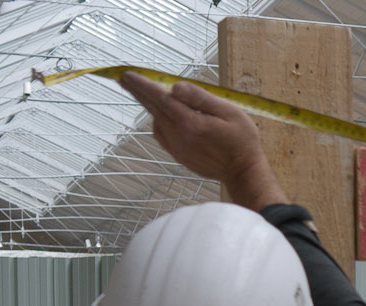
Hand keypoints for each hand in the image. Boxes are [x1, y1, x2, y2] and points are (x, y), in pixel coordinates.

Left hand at [119, 73, 271, 194]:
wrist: (242, 171)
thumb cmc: (242, 140)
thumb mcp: (230, 112)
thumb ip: (201, 98)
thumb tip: (176, 87)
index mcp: (191, 123)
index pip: (161, 98)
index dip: (143, 85)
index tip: (128, 74)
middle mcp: (179, 136)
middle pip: (153, 108)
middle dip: (138, 91)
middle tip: (123, 78)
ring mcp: (176, 147)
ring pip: (155, 120)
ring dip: (147, 105)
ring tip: (140, 91)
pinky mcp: (178, 154)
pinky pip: (160, 133)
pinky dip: (156, 120)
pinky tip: (158, 113)